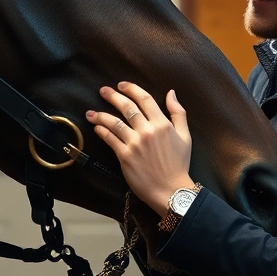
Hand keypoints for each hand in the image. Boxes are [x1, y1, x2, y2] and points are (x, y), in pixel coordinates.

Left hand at [86, 82, 195, 214]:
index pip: (145, 99)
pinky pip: (110, 139)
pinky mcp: (125, 156)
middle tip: (103, 90)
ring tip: (91, 113)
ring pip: (114, 122)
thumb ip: (178, 113)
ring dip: (100, 115)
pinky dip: (102, 131)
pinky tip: (97, 128)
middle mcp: (148, 131)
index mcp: (162, 124)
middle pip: (127, 107)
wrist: (171, 190)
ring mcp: (135, 143)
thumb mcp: (185, 136)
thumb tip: (171, 93)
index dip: (131, 89)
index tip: (121, 85)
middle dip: (112, 96)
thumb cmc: (179, 165)